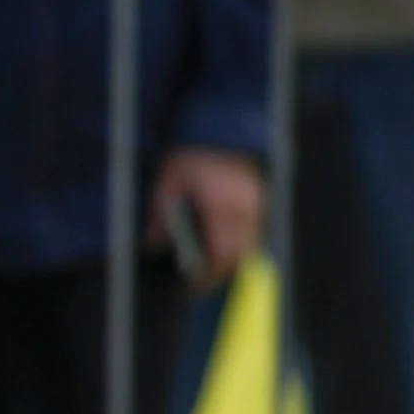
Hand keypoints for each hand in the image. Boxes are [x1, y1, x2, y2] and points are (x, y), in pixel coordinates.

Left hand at [146, 147, 263, 289]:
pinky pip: (253, 232)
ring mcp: (256, 204)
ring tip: (207, 270)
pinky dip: (238, 244)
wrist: (218, 127)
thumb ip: (161, 217)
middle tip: (196, 285)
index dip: (206, 276)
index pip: (220, 255)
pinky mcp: (260, 198)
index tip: (190, 286)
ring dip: (229, 261)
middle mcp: (245, 208)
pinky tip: (220, 246)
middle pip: (237, 257)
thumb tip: (153, 245)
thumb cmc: (190, 155)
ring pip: (249, 247)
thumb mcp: (167, 184)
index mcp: (222, 207)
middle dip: (217, 274)